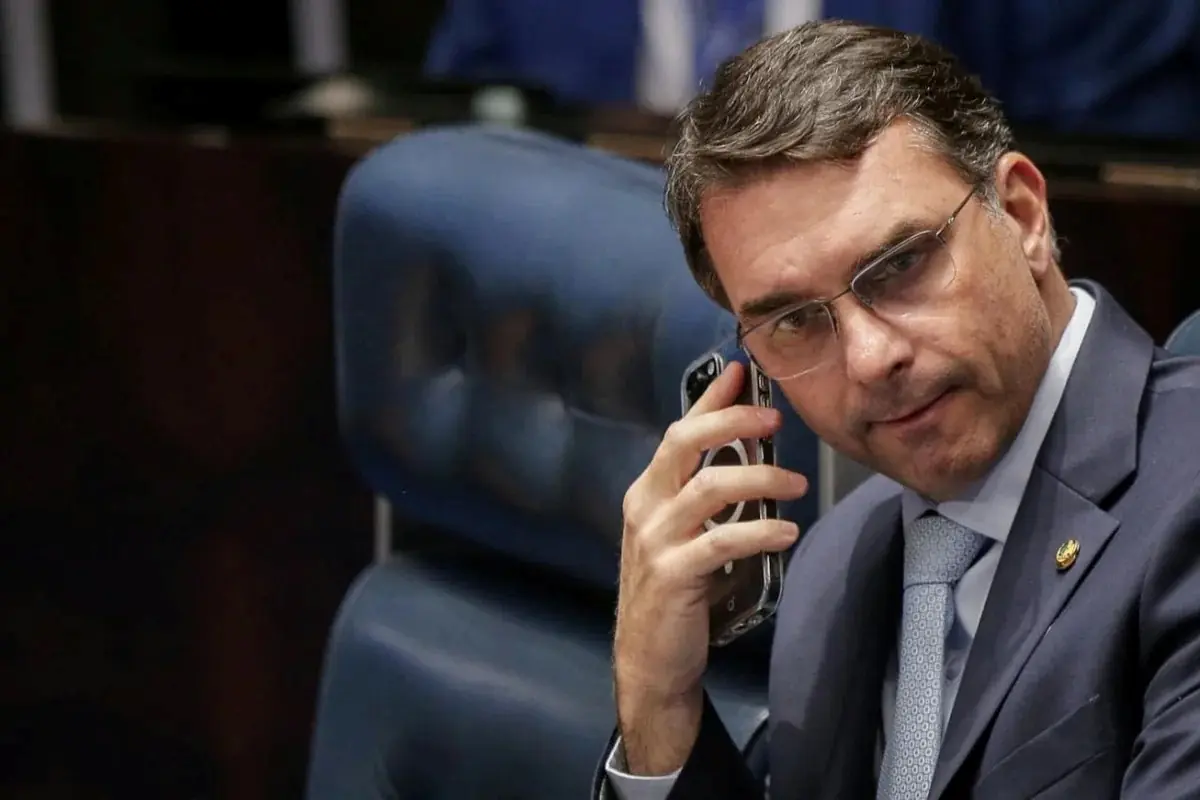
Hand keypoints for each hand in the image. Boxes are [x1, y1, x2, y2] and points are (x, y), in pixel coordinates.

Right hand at [613, 361, 807, 774]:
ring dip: (759, 479)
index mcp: (648, 490)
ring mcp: (655, 539)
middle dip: (732, 420)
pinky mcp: (673, 574)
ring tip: (796, 484)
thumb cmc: (675, 591)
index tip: (741, 370)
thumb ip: (707, 497)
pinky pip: (721, 541)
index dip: (710, 398)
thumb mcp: (685, 534)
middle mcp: (645, 505)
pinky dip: (759, 531)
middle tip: (775, 420)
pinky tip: (786, 530)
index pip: (679, 430)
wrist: (650, 659)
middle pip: (684, 443)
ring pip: (708, 487)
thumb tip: (751, 456)